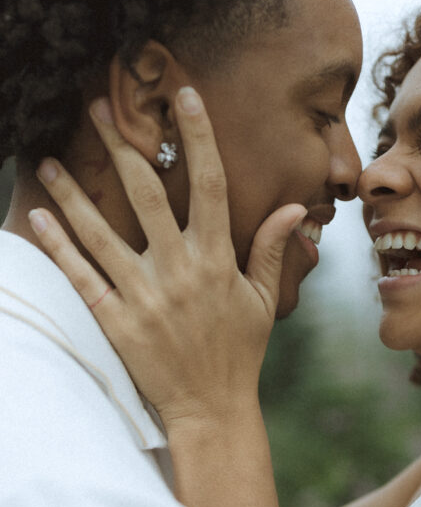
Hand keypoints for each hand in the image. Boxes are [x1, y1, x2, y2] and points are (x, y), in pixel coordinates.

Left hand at [29, 89, 304, 428]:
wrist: (211, 408)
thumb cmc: (239, 353)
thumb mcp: (264, 301)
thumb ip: (273, 251)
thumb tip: (294, 208)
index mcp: (217, 261)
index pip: (210, 185)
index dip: (198, 138)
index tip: (184, 98)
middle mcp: (179, 271)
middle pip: (145, 195)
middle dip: (121, 146)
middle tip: (98, 107)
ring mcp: (144, 296)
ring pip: (101, 232)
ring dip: (73, 193)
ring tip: (49, 160)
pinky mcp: (116, 322)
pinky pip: (82, 277)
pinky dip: (59, 246)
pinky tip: (40, 216)